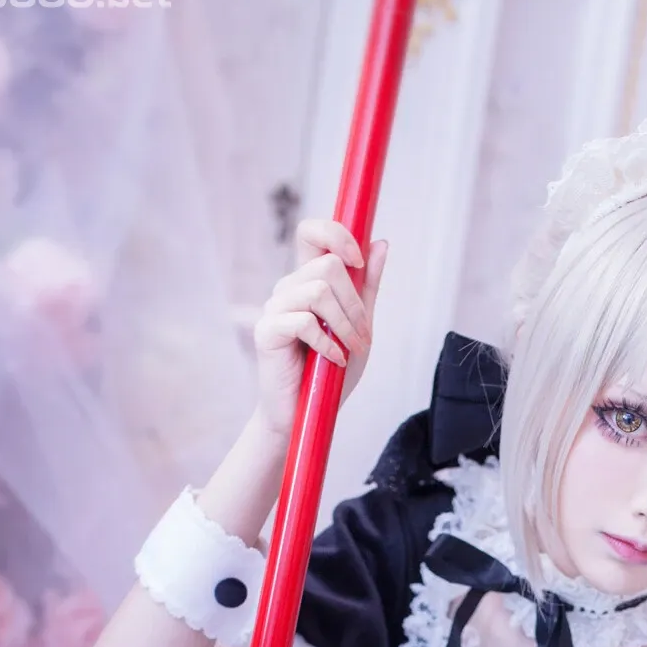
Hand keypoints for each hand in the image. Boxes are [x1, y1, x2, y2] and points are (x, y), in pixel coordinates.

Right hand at [251, 217, 387, 440]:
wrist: (305, 414)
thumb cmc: (329, 372)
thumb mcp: (359, 326)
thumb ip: (367, 287)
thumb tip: (379, 243)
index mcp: (307, 281)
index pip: (312, 232)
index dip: (336, 234)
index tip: (359, 262)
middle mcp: (288, 288)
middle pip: (327, 264)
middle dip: (355, 303)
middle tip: (362, 335)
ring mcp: (274, 308)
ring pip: (318, 291)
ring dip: (345, 325)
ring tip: (351, 350)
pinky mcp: (267, 332)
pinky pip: (304, 321)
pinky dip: (327, 343)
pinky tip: (333, 360)